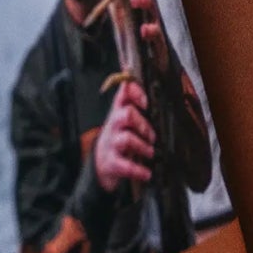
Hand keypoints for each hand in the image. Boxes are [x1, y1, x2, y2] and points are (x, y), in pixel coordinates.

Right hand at [93, 79, 154, 195]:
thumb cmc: (118, 138)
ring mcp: (112, 144)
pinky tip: (147, 173)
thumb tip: (144, 79)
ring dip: (142, 146)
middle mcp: (114, 125)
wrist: (101, 164)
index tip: (146, 100)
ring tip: (150, 152)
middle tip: (152, 135)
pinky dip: (138, 170)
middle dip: (143, 123)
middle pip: (127, 115)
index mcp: (118, 112)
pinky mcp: (112, 163)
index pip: (124, 94)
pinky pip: (125, 166)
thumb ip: (134, 103)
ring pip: (127, 139)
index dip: (135, 93)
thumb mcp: (124, 119)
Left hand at [129, 0, 171, 74]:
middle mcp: (149, 9)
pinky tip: (144, 29)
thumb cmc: (134, 31)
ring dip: (145, 1)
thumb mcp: (121, 5)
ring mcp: (154, 25)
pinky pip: (154, 37)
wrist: (145, 65)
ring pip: (152, 10)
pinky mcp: (156, 45)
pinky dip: (150, 32)